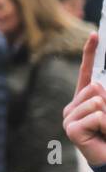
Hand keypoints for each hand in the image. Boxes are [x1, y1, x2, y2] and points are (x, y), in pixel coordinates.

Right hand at [64, 34, 105, 166]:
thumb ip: (105, 95)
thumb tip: (102, 88)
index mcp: (86, 99)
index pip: (87, 73)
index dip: (89, 53)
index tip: (95, 35)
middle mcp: (73, 106)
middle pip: (96, 88)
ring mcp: (69, 117)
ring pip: (96, 101)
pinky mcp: (70, 129)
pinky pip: (95, 115)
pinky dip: (104, 125)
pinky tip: (100, 136)